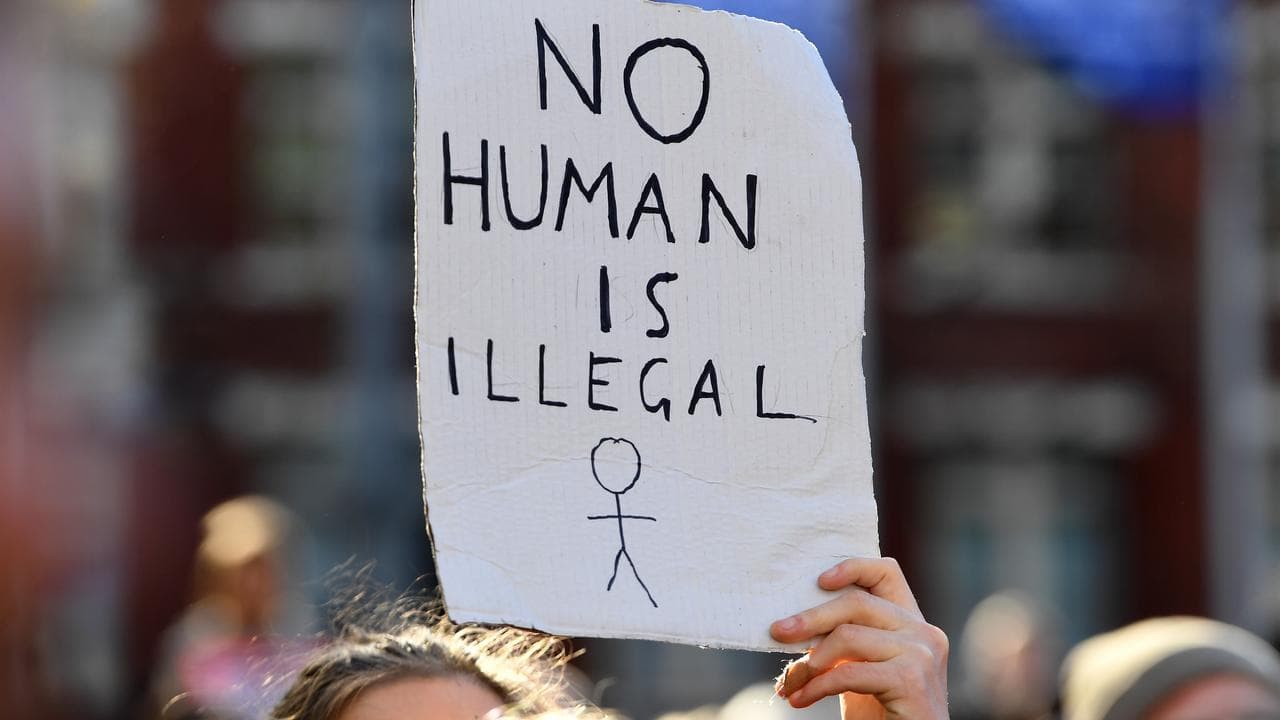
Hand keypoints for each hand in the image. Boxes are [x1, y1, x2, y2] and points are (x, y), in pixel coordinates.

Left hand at [769, 558, 948, 719]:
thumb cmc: (883, 712)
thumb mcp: (862, 668)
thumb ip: (846, 641)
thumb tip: (793, 625)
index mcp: (912, 623)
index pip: (887, 572)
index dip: (852, 567)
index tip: (818, 581)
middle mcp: (923, 632)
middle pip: (856, 602)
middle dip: (810, 618)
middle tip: (777, 632)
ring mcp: (921, 655)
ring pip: (847, 636)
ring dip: (809, 663)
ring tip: (792, 683)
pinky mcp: (911, 680)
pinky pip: (848, 672)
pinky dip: (817, 686)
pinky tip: (801, 699)